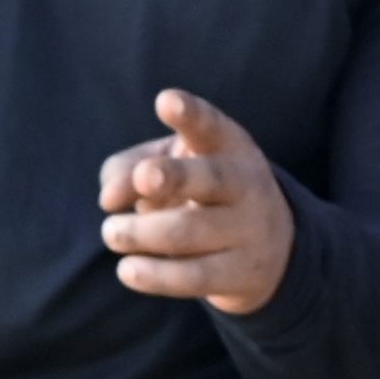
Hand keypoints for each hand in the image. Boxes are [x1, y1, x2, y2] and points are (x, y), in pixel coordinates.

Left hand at [98, 89, 295, 316]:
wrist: (270, 248)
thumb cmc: (199, 192)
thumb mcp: (169, 164)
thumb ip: (128, 169)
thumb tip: (109, 200)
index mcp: (228, 145)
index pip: (210, 126)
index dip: (190, 113)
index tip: (165, 101)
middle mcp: (245, 183)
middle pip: (209, 179)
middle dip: (174, 177)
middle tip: (143, 180)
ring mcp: (247, 230)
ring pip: (190, 231)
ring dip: (143, 233)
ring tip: (112, 233)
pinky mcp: (240, 274)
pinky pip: (195, 277)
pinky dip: (156, 276)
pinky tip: (128, 270)